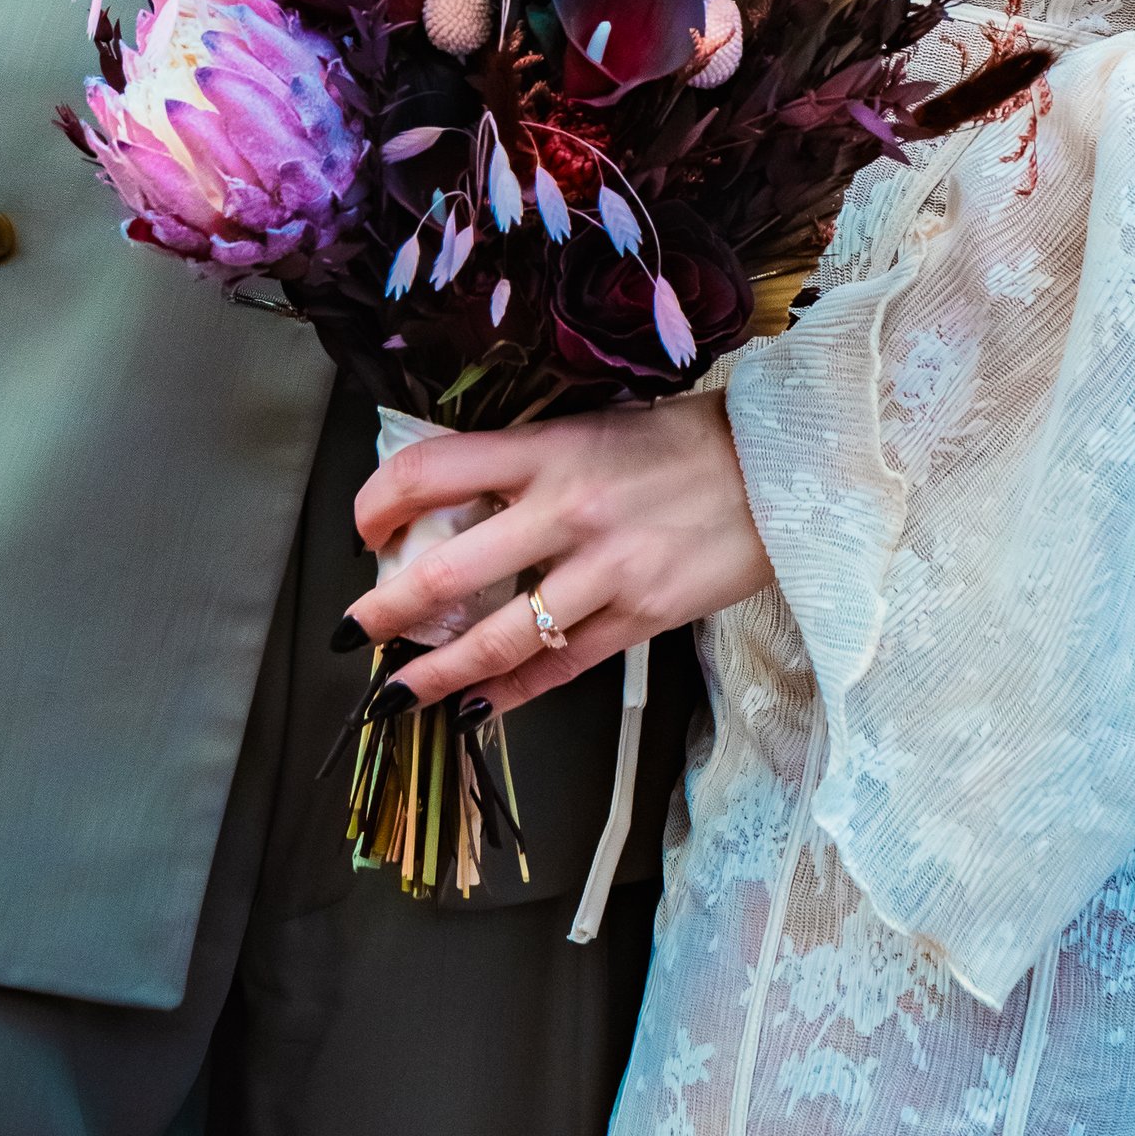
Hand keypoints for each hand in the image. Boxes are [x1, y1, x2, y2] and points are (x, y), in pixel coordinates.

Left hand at [349, 395, 772, 721]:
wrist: (781, 470)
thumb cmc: (683, 441)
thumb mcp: (595, 427)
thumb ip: (529, 465)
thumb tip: (459, 507)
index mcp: (549, 448)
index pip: (434, 470)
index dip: (380, 501)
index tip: (363, 527)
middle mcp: (567, 509)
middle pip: (450, 571)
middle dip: (388, 611)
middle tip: (353, 629)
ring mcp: (605, 571)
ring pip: (500, 637)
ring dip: (438, 672)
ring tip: (398, 693)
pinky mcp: (640, 618)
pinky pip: (561, 667)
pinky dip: (512, 693)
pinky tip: (477, 708)